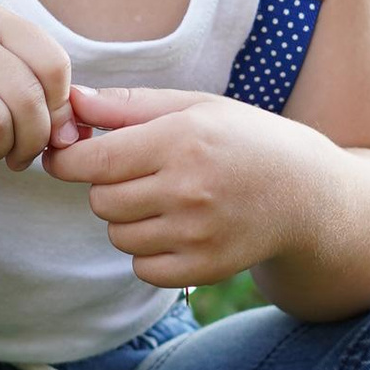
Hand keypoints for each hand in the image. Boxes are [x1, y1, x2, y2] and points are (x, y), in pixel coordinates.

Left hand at [46, 82, 328, 286]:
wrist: (306, 193)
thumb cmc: (243, 140)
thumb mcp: (193, 107)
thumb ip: (127, 106)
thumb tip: (71, 101)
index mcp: (182, 140)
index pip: (92, 160)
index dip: (66, 159)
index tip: (63, 155)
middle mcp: (189, 189)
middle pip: (100, 200)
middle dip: (106, 186)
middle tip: (138, 174)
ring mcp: (198, 234)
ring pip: (117, 235)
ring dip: (127, 220)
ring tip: (164, 200)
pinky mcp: (206, 268)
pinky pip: (142, 268)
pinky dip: (148, 252)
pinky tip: (176, 229)